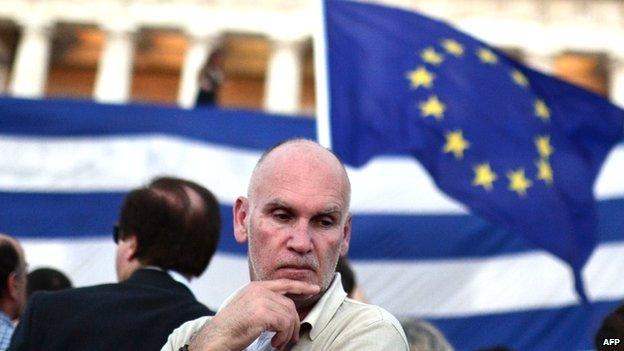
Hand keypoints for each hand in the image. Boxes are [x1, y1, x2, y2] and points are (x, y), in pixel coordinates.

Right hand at [188, 279, 319, 350]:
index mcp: (256, 287)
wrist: (216, 338)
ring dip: (288, 334)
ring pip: (290, 316)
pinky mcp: (262, 313)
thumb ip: (266, 303)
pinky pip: (285, 324)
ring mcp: (261, 300)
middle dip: (294, 323)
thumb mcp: (249, 308)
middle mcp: (259, 290)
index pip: (284, 284)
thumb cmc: (232, 328)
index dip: (301, 287)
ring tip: (279, 343)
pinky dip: (283, 337)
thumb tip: (289, 310)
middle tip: (291, 339)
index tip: (314, 289)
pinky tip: (274, 342)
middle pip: (290, 304)